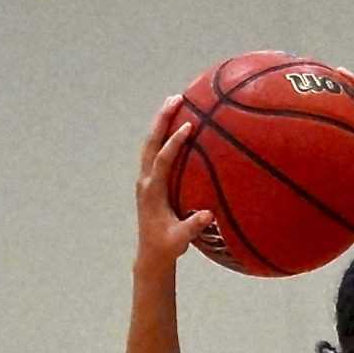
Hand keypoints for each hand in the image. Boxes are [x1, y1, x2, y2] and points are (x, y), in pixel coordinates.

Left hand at [135, 94, 216, 268]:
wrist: (151, 254)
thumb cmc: (167, 246)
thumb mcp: (180, 239)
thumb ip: (192, 226)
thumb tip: (208, 214)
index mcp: (152, 191)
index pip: (162, 160)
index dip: (174, 143)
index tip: (188, 126)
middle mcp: (145, 181)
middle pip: (151, 143)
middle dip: (162, 120)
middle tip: (176, 98)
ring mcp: (146, 179)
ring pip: (150, 144)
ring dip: (161, 123)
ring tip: (174, 102)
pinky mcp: (150, 181)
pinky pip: (156, 152)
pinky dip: (163, 135)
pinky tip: (176, 126)